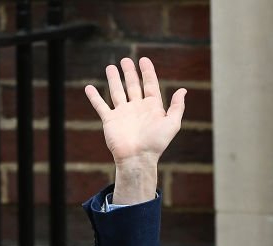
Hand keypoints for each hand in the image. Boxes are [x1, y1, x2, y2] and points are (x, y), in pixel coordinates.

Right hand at [84, 58, 185, 202]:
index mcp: (152, 108)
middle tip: (125, 60)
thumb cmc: (156, 143)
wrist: (138, 158)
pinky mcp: (110, 120)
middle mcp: (137, 108)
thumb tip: (183, 90)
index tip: (144, 59)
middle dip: (130, 73)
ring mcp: (123, 113)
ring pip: (117, 92)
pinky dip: (94, 97)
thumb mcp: (172, 124)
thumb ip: (177, 107)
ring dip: (114, 80)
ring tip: (110, 67)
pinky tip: (89, 87)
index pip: (150, 85)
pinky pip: (100, 106)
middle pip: (133, 86)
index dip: (148, 72)